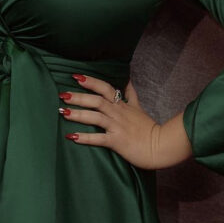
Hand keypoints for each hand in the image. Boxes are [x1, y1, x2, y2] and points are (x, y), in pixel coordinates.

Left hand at [59, 74, 186, 169]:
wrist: (161, 146)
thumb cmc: (148, 128)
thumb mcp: (139, 107)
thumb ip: (130, 94)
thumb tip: (127, 79)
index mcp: (122, 105)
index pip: (105, 88)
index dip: (91, 81)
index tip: (76, 76)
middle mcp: (118, 113)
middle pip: (97, 101)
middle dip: (79, 97)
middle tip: (62, 95)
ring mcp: (117, 127)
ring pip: (96, 117)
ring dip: (79, 114)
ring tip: (63, 112)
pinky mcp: (117, 142)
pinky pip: (99, 139)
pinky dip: (85, 137)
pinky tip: (72, 136)